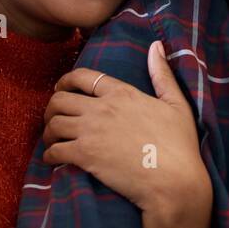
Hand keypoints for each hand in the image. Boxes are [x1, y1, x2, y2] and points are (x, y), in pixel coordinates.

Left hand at [43, 41, 212, 227]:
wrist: (174, 181)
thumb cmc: (180, 145)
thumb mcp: (177, 104)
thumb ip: (162, 74)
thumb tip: (156, 46)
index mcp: (122, 93)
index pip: (82, 77)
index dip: (65, 81)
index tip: (61, 89)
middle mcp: (102, 108)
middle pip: (60, 99)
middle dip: (51, 108)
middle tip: (54, 118)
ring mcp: (91, 131)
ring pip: (53, 124)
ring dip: (48, 132)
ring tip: (53, 140)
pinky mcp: (85, 156)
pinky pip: (54, 150)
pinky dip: (49, 154)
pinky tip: (54, 159)